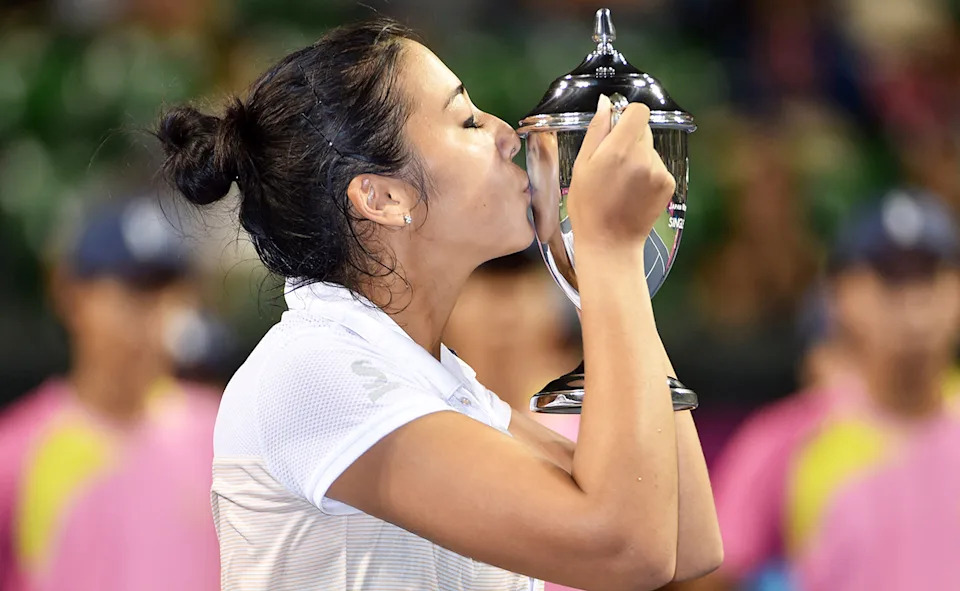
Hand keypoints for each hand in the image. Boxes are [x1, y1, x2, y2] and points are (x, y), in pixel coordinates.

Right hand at [567, 94, 675, 246]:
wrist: (610, 243)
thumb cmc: (589, 207)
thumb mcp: (581, 166)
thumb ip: (596, 131)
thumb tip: (605, 103)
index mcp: (618, 150)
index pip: (638, 111)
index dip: (627, 114)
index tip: (617, 126)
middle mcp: (643, 158)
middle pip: (643, 128)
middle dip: (629, 138)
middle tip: (613, 162)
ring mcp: (658, 171)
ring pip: (650, 148)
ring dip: (638, 157)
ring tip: (622, 182)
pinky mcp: (668, 183)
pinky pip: (658, 166)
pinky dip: (648, 173)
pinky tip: (633, 191)